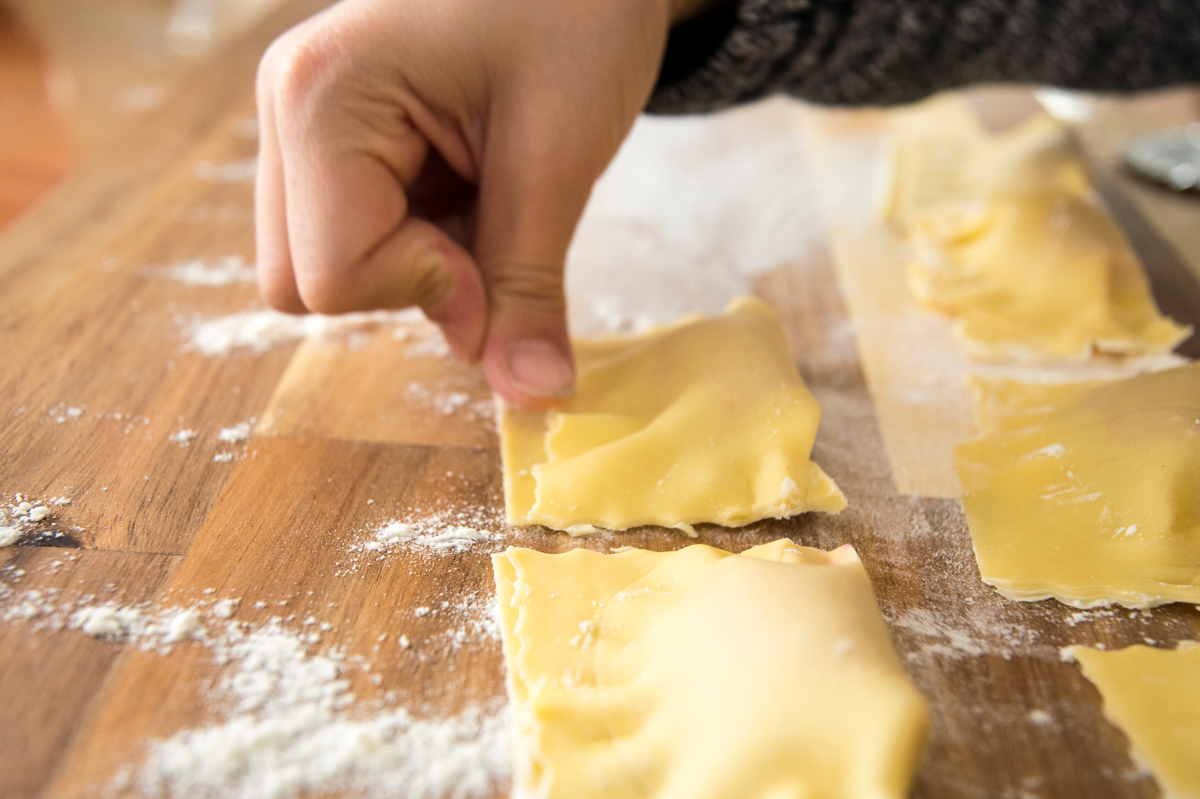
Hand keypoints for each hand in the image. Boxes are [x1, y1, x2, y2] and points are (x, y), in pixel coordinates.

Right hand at [256, 0, 707, 407]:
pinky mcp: (331, 138)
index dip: (427, 291)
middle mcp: (286, 107)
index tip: (500, 259)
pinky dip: (418, 242)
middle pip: (304, 285)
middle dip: (410, 284)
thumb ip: (530, 287)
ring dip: (418, 264)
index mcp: (321, 97)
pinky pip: (351, 236)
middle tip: (491, 228)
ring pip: (323, 268)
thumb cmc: (576, 13)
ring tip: (484, 192)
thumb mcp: (558, 158)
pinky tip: (467, 184)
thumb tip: (531, 399)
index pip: (331, 276)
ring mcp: (300, 122)